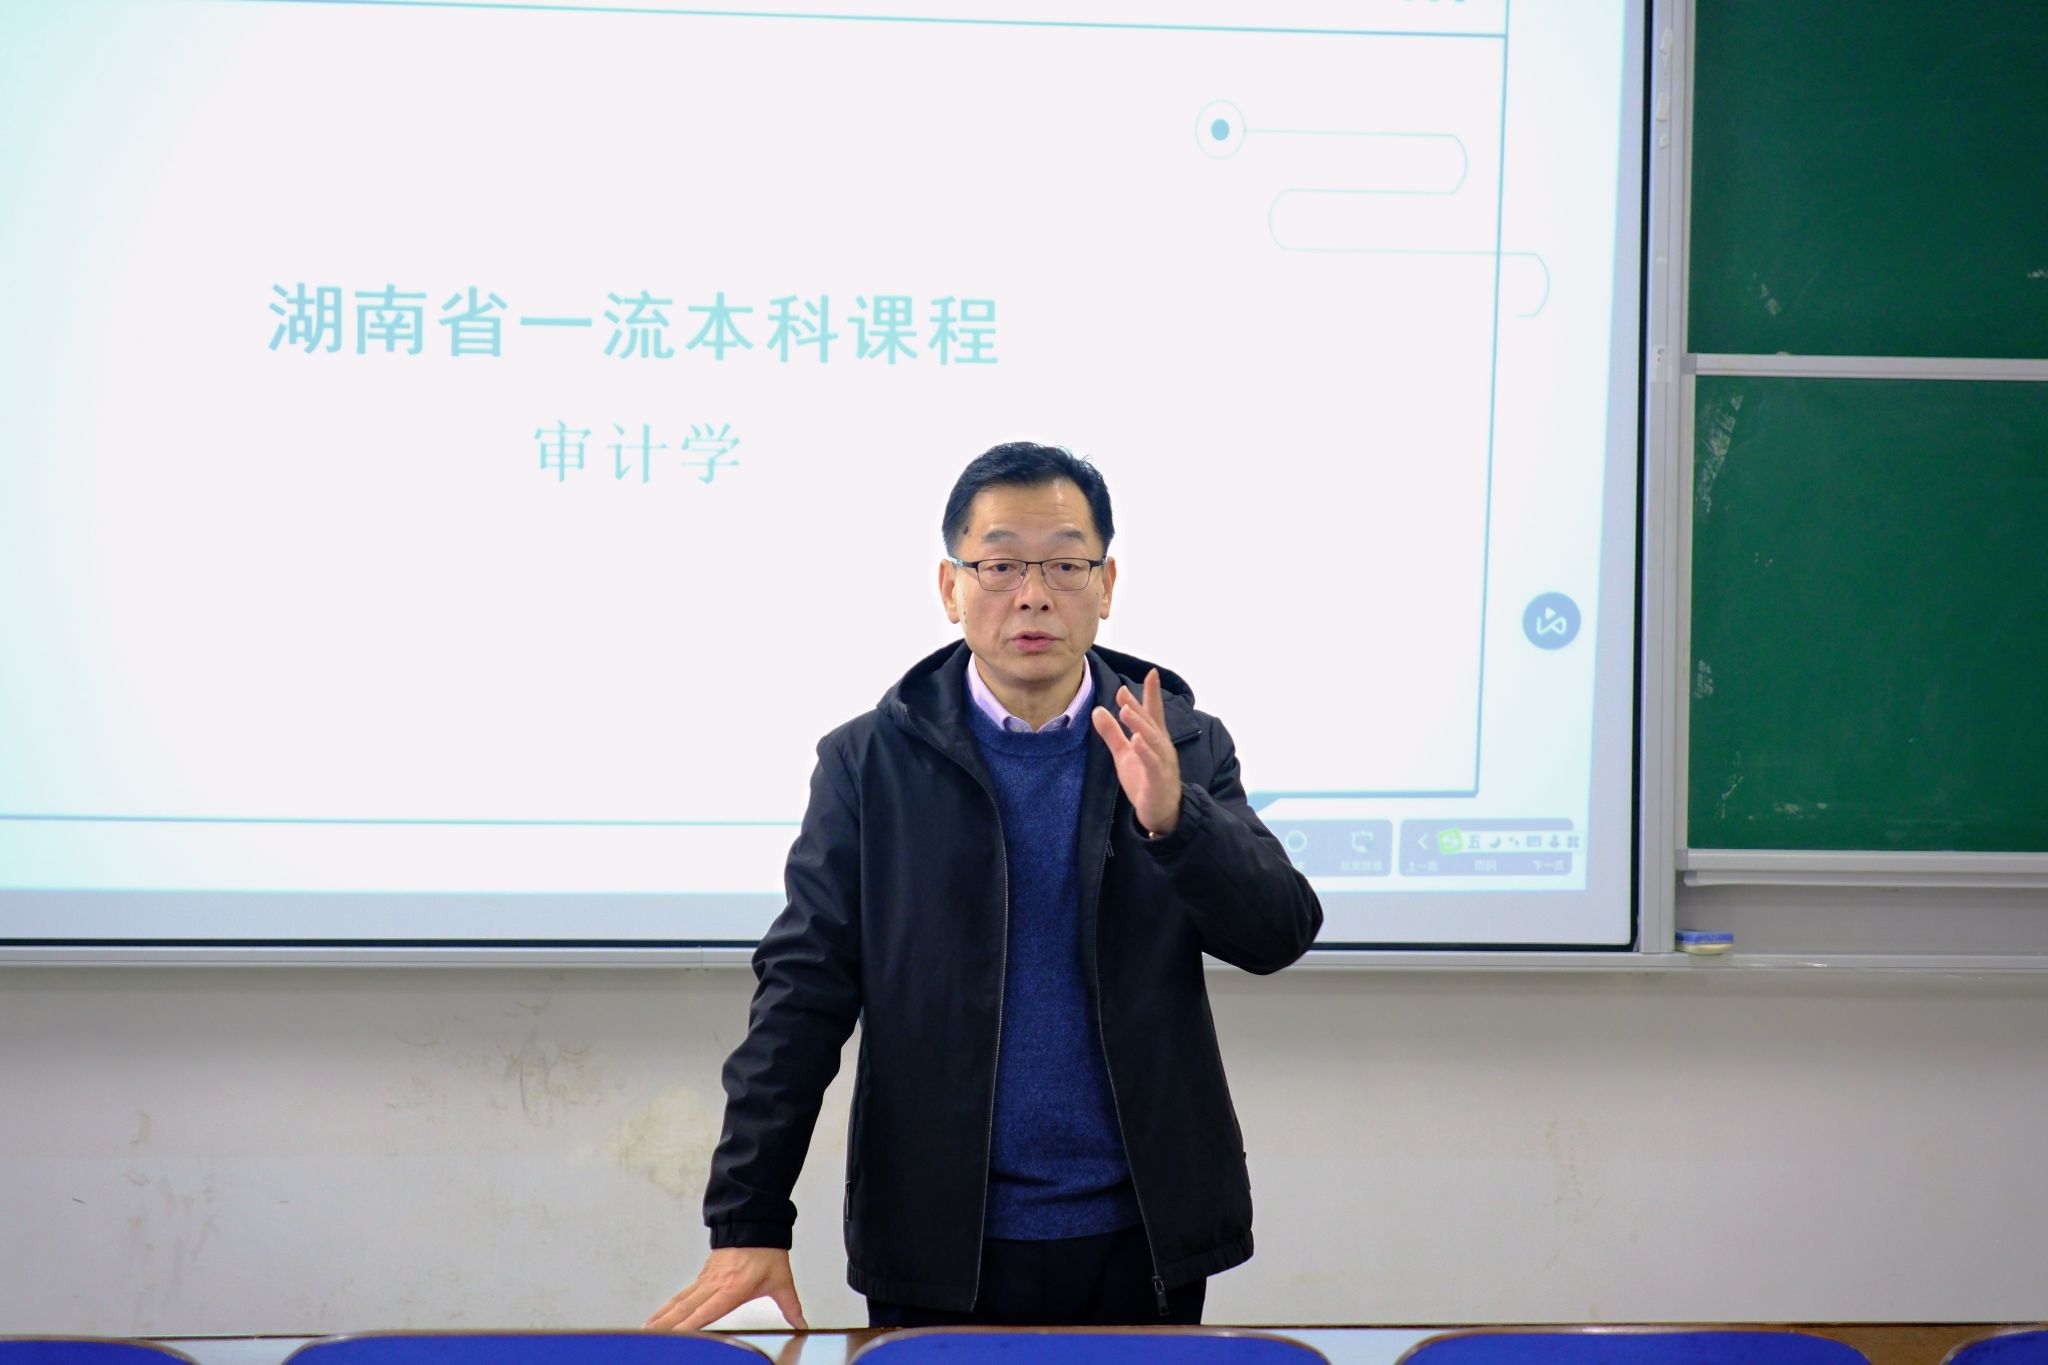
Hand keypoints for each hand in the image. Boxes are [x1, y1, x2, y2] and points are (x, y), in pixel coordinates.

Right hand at [642, 1247, 806, 1331]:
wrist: (755, 1222)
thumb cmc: (767, 1250)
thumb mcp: (781, 1281)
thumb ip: (790, 1306)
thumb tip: (802, 1323)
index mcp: (732, 1288)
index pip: (707, 1311)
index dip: (690, 1325)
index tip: (675, 1336)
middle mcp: (715, 1284)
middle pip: (685, 1308)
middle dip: (666, 1325)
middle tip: (650, 1337)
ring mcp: (706, 1279)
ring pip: (679, 1300)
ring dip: (662, 1316)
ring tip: (647, 1330)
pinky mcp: (703, 1275)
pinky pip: (682, 1294)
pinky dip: (668, 1306)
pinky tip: (659, 1315)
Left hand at [1091, 667, 1181, 837]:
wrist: (1161, 813)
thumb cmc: (1144, 781)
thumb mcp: (1124, 754)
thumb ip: (1112, 733)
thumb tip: (1097, 709)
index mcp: (1154, 739)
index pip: (1153, 712)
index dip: (1152, 693)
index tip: (1151, 672)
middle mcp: (1162, 747)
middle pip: (1150, 722)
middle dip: (1138, 705)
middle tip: (1122, 690)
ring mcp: (1162, 763)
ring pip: (1153, 739)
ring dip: (1140, 724)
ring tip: (1126, 710)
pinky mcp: (1158, 779)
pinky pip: (1153, 763)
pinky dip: (1145, 751)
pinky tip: (1136, 740)